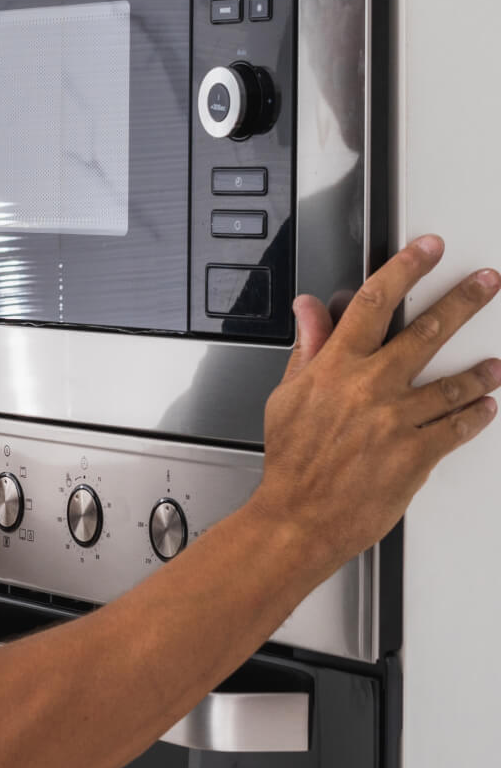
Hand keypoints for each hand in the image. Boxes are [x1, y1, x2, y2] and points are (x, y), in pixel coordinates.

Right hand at [252, 236, 500, 574]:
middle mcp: (371, 387)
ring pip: (452, 383)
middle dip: (464, 300)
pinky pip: (455, 428)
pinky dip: (475, 415)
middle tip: (487, 282)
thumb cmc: (292, 461)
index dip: (405, 269)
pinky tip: (485, 407)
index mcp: (336, 366)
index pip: (375, 302)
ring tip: (495, 365)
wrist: (300, 517)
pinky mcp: (416, 455)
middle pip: (427, 331)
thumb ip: (308, 349)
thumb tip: (310, 312)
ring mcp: (397, 420)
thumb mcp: (287, 395)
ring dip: (480, 371)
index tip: (427, 250)